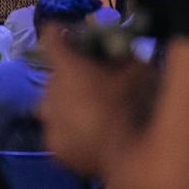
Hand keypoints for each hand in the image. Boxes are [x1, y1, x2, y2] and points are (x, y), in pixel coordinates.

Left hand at [37, 27, 156, 176]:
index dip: (60, 31)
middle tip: (94, 81)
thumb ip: (124, 53)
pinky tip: (89, 130)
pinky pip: (59, 129)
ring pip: (54, 103)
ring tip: (92, 109)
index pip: (52, 37)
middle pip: (56, 75)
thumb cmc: (134, 106)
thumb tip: (118, 45)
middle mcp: (50, 92)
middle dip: (72, 75)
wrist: (129, 156)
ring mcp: (49, 121)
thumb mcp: (139, 70)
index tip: (69, 31)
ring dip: (69, 102)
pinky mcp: (54, 145)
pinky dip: (70, 127)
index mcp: (67, 68)